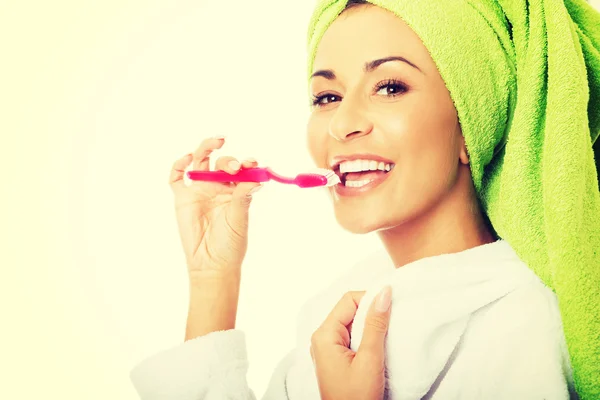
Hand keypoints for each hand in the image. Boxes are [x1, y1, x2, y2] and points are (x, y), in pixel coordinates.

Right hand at [169, 137, 262, 278]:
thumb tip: (257, 178)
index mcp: (235, 190)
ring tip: (217, 142)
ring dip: (207, 147)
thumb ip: (243, 197)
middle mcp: (217, 187)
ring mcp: (199, 190)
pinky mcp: (182, 198)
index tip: (253, 163)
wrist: (211, 263)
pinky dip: (180, 164)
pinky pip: (177, 177)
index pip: (241, 170)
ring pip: (200, 161)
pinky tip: (188, 158)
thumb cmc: (230, 243)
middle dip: (229, 160)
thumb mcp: (240, 219)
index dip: (246, 163)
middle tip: (235, 167)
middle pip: (221, 162)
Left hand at [310, 286, 392, 399]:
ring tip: (387, 335)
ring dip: (371, 326)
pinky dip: (367, 337)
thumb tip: (383, 293)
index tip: (392, 306)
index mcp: (324, 335)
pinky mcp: (337, 359)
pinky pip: (352, 338)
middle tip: (393, 321)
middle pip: (349, 311)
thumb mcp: (370, 359)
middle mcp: (322, 338)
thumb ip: (376, 324)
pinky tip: (380, 345)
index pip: (348, 301)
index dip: (370, 299)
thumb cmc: (357, 397)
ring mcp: (328, 349)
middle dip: (371, 313)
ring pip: (352, 324)